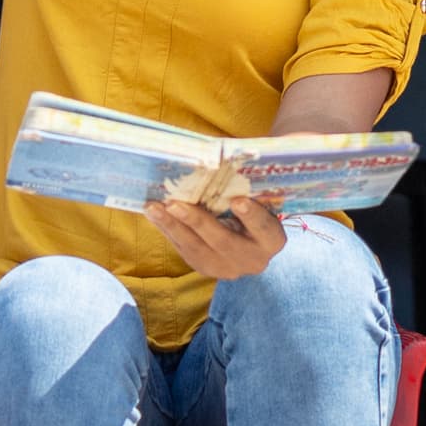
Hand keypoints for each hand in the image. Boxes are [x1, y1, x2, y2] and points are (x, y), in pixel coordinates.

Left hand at [146, 192, 287, 282]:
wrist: (252, 243)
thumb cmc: (257, 210)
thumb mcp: (262, 202)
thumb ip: (252, 188)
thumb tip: (233, 156)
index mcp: (272, 240)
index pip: (264, 228)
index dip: (252, 216)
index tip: (238, 200)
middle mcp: (253, 259)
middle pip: (223, 242)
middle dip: (197, 222)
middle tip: (175, 204)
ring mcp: (228, 268)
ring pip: (197, 250)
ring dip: (173, 227)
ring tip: (154, 208)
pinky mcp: (206, 269)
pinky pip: (185, 251)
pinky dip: (169, 231)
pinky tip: (155, 215)